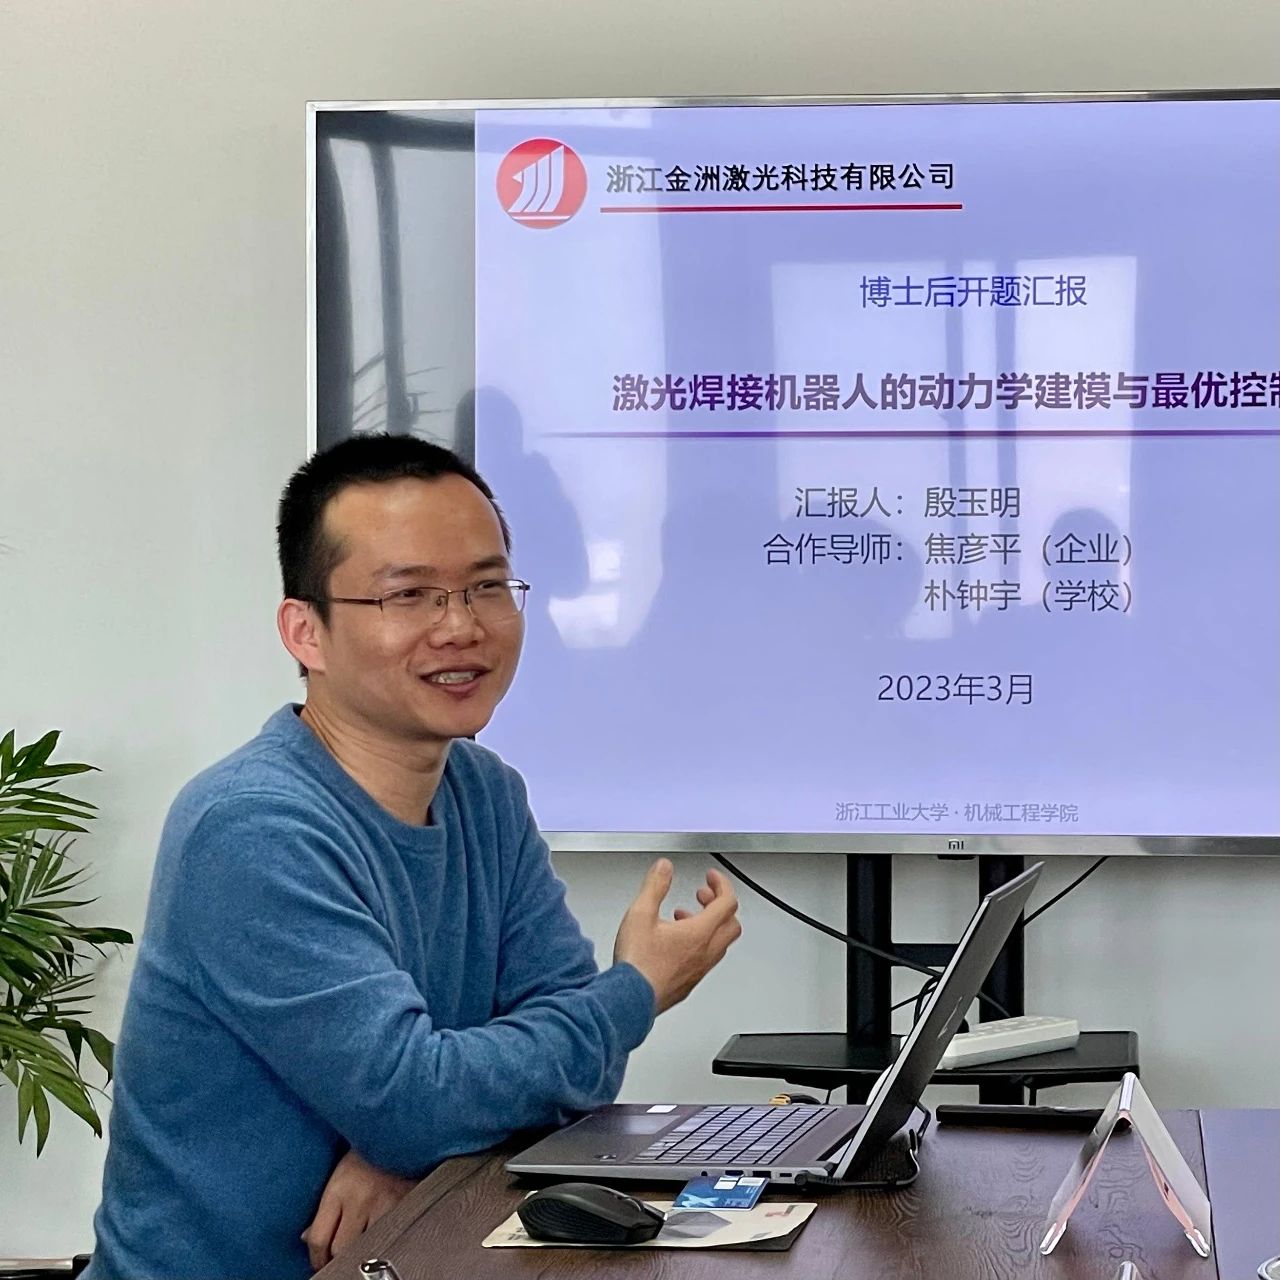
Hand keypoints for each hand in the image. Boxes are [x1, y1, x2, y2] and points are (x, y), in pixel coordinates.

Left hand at [302, 1148, 415, 1270]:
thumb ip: (325, 1206)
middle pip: (340, 1249)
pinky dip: (383, 1240)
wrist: (401, 1129)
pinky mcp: (406, 1205)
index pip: (318, 1239)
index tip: (319, 1262)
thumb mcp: (340, 1173)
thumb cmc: (368, 1150)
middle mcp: (360, 1198)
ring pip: (365, 1247)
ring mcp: (385, 1203)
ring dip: (361, 1250)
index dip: (316, 1259)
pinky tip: (381, 1234)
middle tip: (338, 1258)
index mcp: (339, 1187)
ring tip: (360, 1246)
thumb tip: (307, 1238)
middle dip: (337, 1257)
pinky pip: (388, 1235)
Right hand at [613, 859, 740, 1013]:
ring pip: (720, 943)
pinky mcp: (689, 983)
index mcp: (699, 933)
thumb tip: (665, 868)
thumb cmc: (638, 964)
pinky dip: (700, 943)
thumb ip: (655, 886)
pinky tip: (676, 942)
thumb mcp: (641, 914)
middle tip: (704, 895)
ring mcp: (699, 970)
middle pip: (731, 924)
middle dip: (720, 904)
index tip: (711, 878)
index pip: (727, 903)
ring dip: (710, 924)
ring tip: (686, 916)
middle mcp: (705, 953)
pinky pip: (706, 959)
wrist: (630, 1001)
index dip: (722, 885)